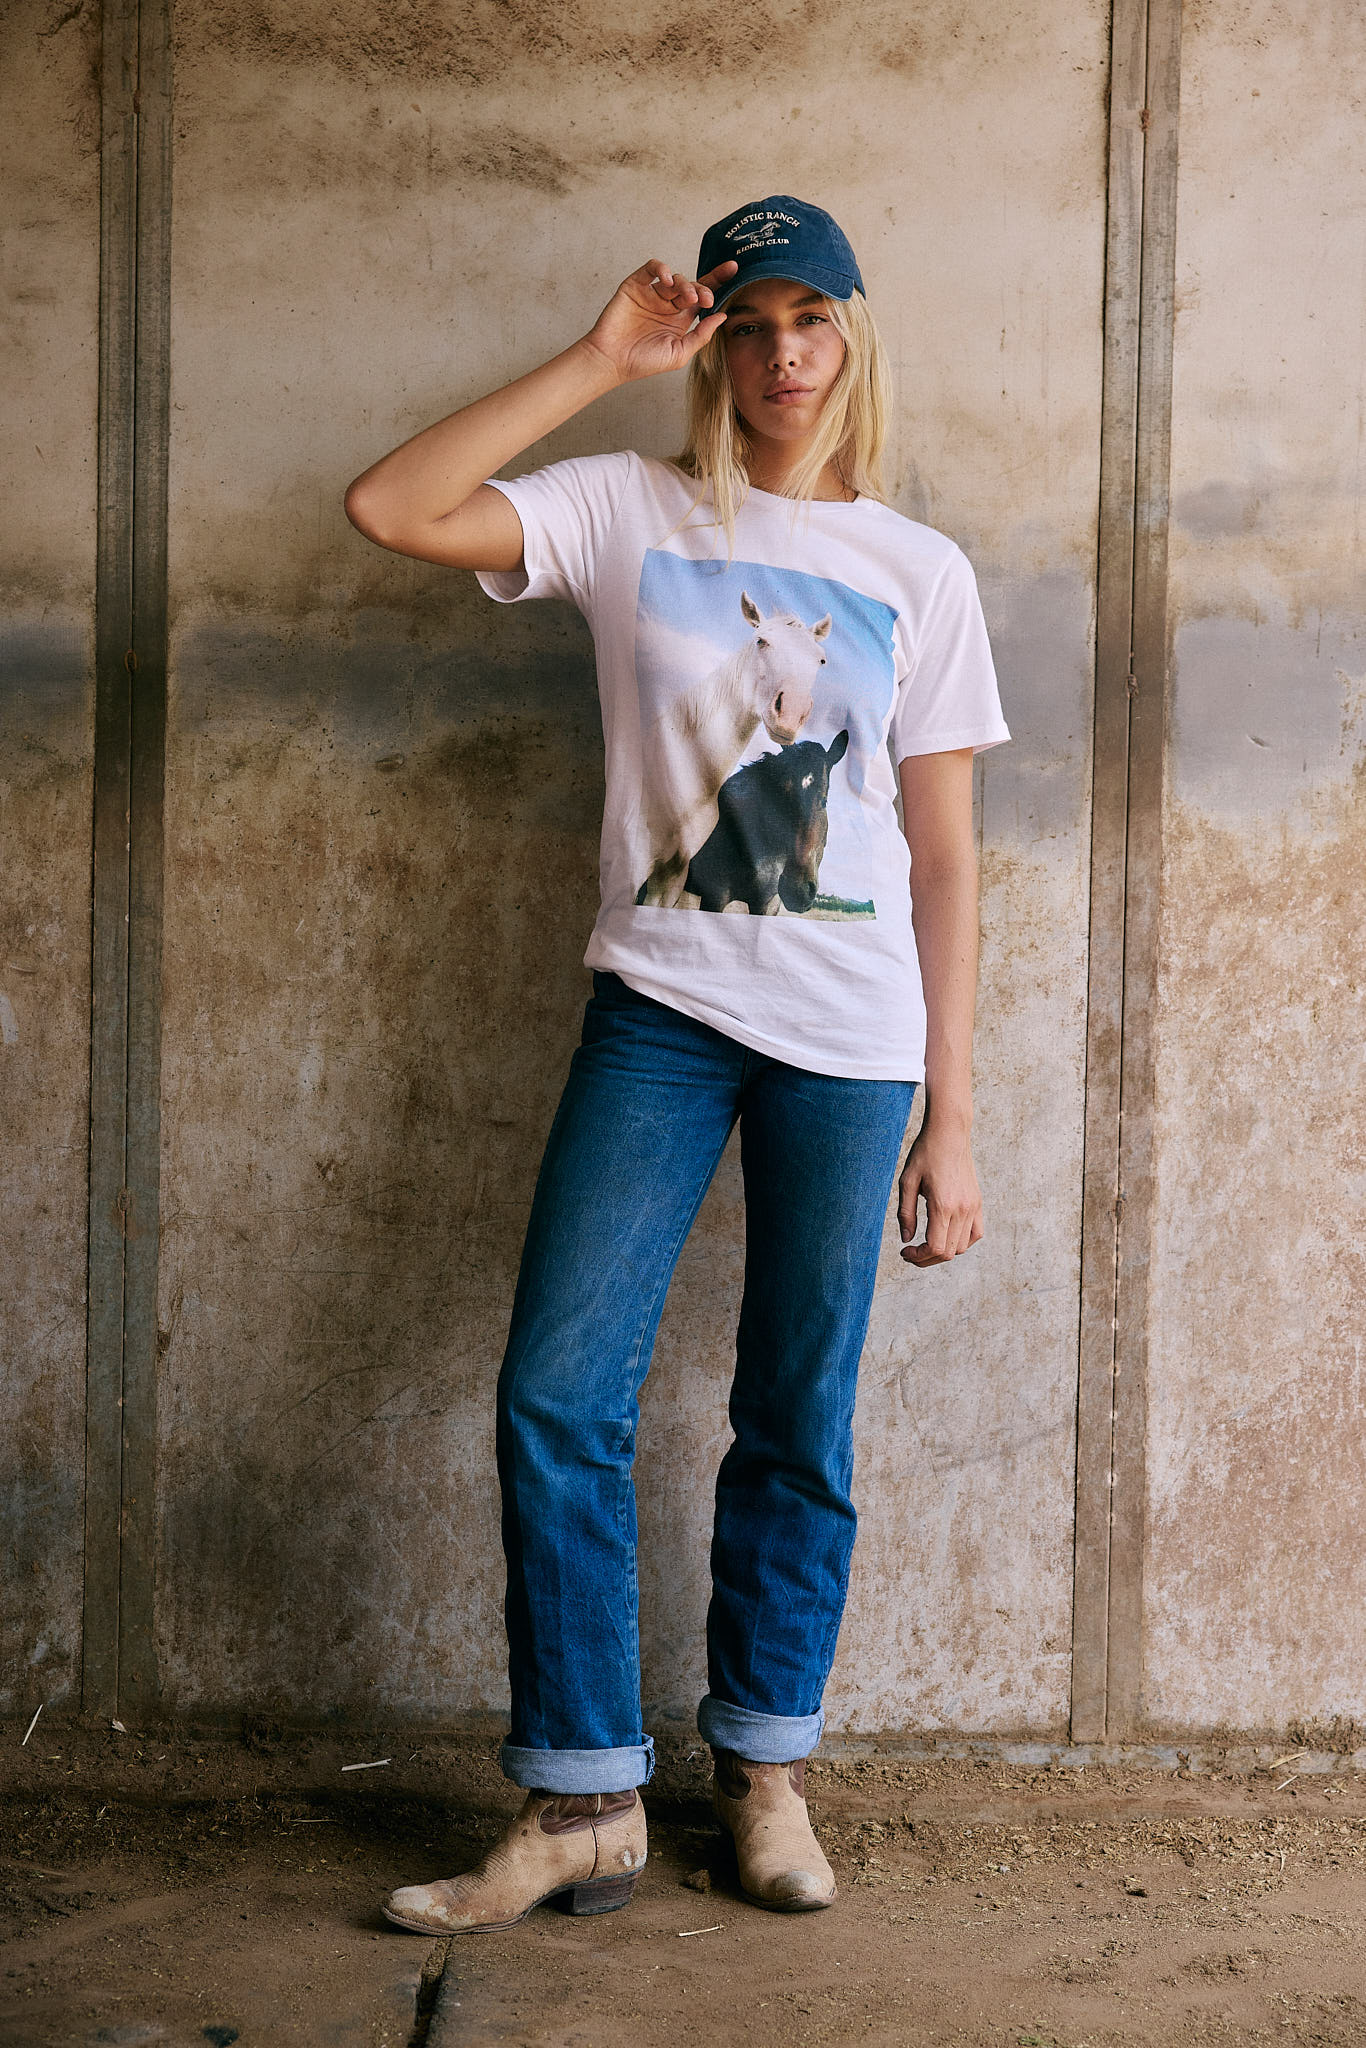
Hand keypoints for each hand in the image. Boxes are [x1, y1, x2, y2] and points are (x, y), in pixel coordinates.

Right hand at [581, 258, 737, 384]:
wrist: (612, 361)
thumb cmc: (643, 362)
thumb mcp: (680, 353)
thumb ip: (702, 335)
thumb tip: (723, 316)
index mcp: (681, 319)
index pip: (703, 297)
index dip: (718, 283)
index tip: (734, 271)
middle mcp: (668, 304)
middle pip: (693, 284)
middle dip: (703, 287)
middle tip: (705, 298)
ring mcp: (652, 294)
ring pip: (675, 277)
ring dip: (684, 283)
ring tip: (686, 296)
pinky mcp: (635, 286)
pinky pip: (651, 268)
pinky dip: (661, 268)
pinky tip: (666, 279)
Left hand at [897, 1113, 982, 1266]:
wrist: (950, 1133)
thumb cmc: (925, 1153)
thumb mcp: (907, 1181)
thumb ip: (905, 1213)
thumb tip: (906, 1240)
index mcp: (942, 1205)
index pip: (934, 1248)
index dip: (918, 1257)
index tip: (905, 1251)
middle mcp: (962, 1209)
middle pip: (948, 1252)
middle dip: (927, 1258)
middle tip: (910, 1252)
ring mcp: (973, 1207)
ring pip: (961, 1247)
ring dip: (943, 1251)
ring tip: (925, 1244)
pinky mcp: (978, 1202)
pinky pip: (976, 1234)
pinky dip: (961, 1242)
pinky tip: (946, 1236)